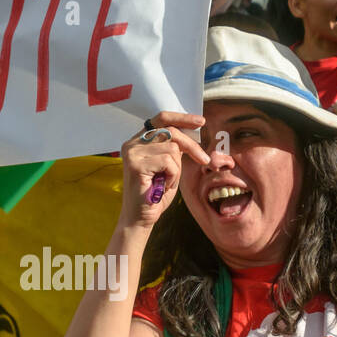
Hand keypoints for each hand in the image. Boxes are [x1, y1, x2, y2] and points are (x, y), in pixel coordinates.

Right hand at [119, 111, 208, 229]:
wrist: (141, 219)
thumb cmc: (156, 195)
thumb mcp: (169, 166)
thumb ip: (174, 148)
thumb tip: (191, 132)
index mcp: (139, 141)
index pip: (161, 119)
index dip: (182, 118)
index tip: (201, 122)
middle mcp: (132, 143)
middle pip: (171, 131)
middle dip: (191, 146)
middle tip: (204, 160)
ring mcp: (132, 152)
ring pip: (172, 148)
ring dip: (177, 169)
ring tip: (166, 182)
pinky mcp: (136, 164)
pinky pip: (168, 161)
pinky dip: (172, 176)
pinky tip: (162, 186)